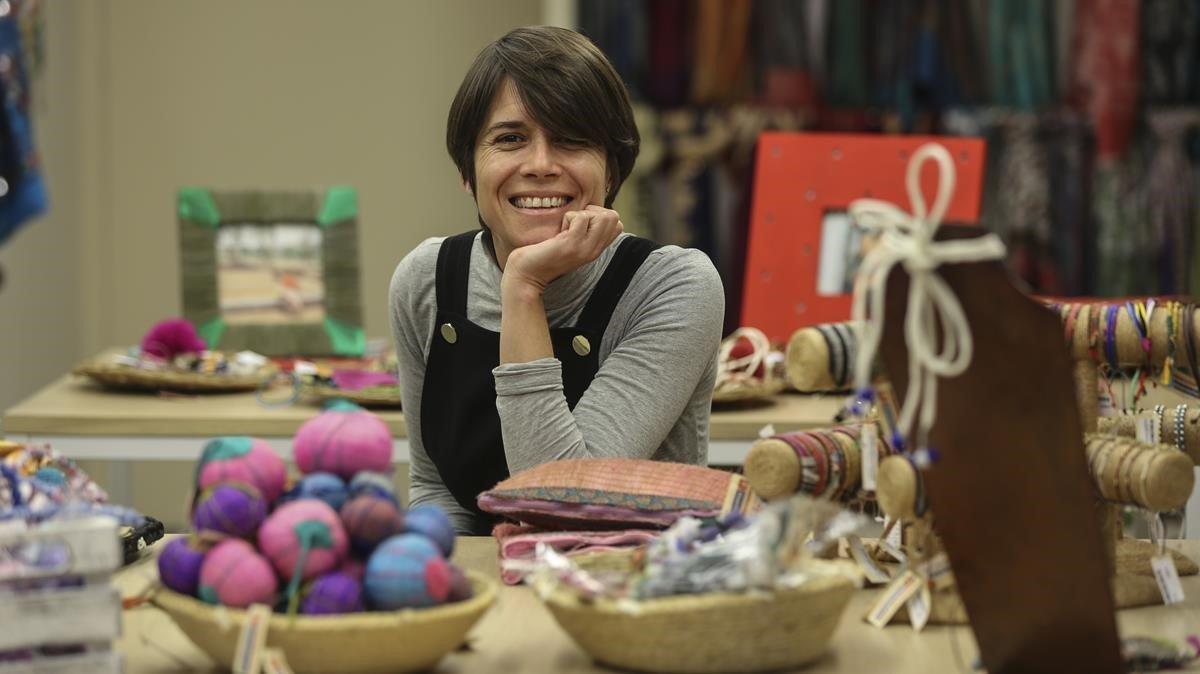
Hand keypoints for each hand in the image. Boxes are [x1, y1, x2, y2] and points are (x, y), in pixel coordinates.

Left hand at [502, 205, 623, 292]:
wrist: (527, 274)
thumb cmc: (545, 254)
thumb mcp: (571, 242)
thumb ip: (584, 231)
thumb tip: (592, 210)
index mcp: (596, 250)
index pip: (618, 224)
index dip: (600, 215)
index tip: (581, 224)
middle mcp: (594, 251)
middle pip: (613, 217)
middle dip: (593, 211)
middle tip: (574, 222)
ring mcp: (584, 248)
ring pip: (603, 216)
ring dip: (582, 213)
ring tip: (567, 227)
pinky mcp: (571, 244)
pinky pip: (581, 217)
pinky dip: (568, 217)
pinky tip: (558, 231)